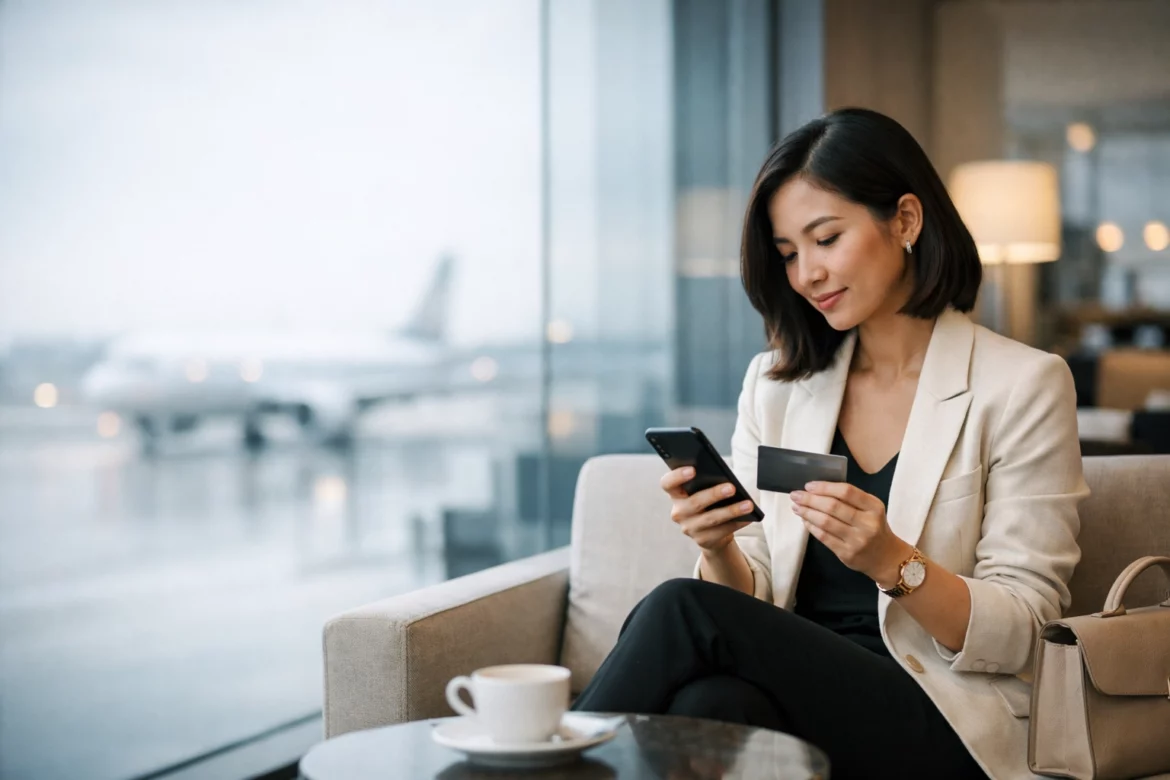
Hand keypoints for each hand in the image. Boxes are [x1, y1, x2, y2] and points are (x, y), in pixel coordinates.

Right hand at [660, 467, 756, 554]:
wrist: (709, 533)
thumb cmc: (708, 504)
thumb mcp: (702, 492)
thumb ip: (706, 483)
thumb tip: (726, 480)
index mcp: (676, 494)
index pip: (667, 483)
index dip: (677, 476)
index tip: (693, 469)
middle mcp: (679, 512)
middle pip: (694, 502)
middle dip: (714, 494)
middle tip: (731, 487)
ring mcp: (689, 528)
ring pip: (711, 519)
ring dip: (732, 511)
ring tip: (748, 504)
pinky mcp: (702, 540)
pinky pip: (722, 531)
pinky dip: (737, 523)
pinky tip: (748, 517)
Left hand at [789, 481, 910, 585]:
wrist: (886, 558)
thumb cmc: (874, 528)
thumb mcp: (871, 509)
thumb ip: (850, 499)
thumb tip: (817, 490)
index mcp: (874, 507)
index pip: (846, 492)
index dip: (824, 487)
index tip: (808, 485)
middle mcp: (867, 523)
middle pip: (833, 507)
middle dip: (810, 499)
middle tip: (795, 495)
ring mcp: (857, 540)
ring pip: (825, 522)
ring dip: (807, 512)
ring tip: (796, 507)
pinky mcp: (847, 554)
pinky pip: (824, 537)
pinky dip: (811, 527)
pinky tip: (805, 520)